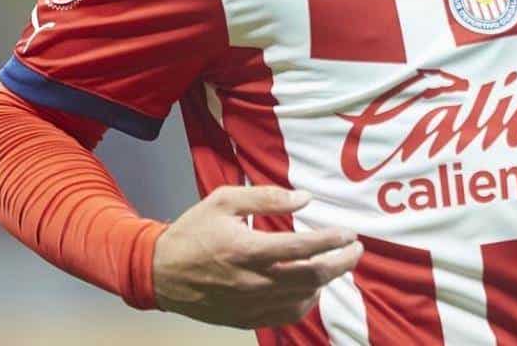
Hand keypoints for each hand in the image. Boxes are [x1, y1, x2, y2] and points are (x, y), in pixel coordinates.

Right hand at [152, 185, 361, 328]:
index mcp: (248, 250)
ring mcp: (250, 304)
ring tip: (335, 265)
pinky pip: (285, 315)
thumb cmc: (194, 230)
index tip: (349, 232)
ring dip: (326, 283)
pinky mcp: (246, 318)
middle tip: (356, 249)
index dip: (332, 240)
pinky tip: (311, 288)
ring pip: (302, 300)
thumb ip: (266, 197)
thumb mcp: (224, 200)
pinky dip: (305, 302)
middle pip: (311, 277)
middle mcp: (253, 281)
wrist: (159, 272)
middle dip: (341, 263)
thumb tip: (305, 199)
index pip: (303, 248)